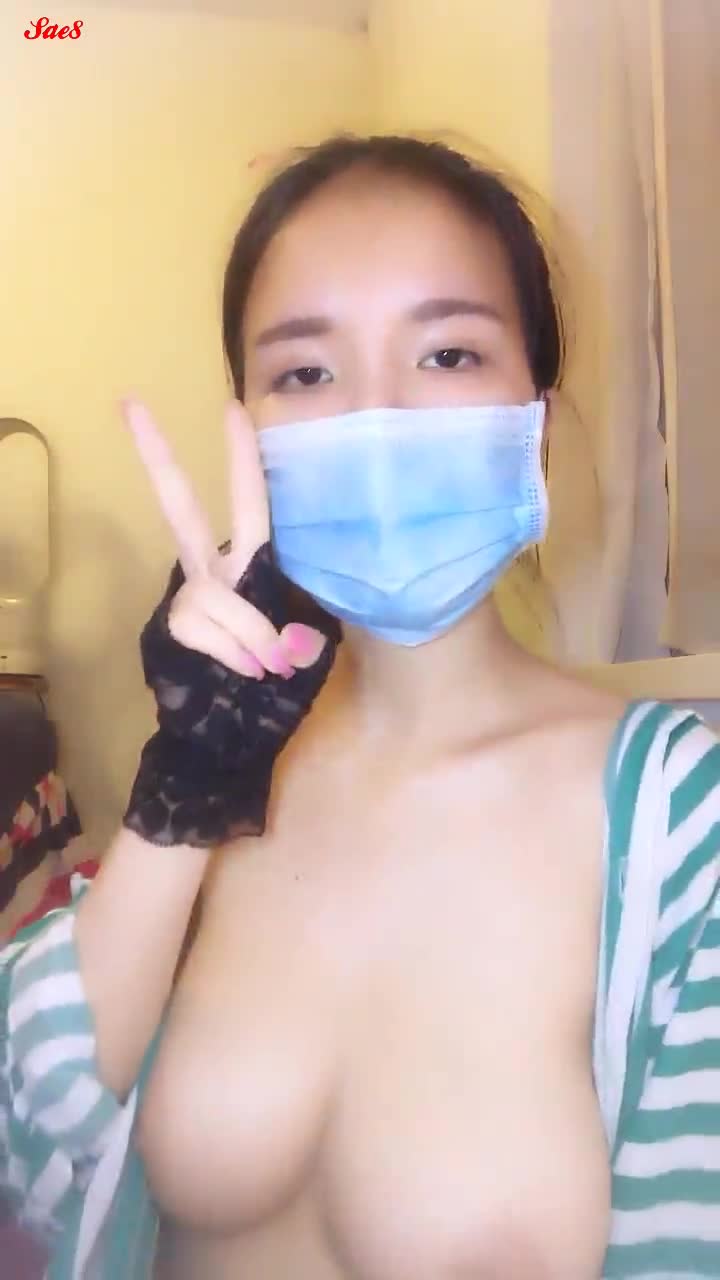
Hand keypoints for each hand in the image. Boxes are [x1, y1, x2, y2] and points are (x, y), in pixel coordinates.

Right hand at [121, 399, 339, 846]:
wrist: (230, 739)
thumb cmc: (274, 689)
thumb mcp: (308, 647)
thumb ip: (302, 620)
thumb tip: (285, 630)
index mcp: (250, 568)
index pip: (248, 502)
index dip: (242, 456)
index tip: (233, 406)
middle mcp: (212, 574)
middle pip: (180, 507)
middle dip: (159, 458)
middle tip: (130, 403)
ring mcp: (186, 600)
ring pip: (213, 594)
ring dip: (249, 633)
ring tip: (266, 665)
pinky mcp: (169, 628)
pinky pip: (205, 626)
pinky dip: (234, 651)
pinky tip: (243, 673)